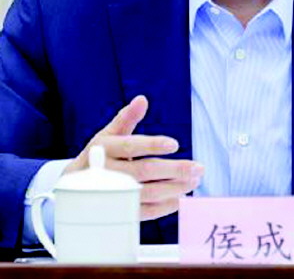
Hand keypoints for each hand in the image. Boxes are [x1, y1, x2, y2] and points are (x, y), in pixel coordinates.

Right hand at [64, 95, 204, 220]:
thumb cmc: (100, 154)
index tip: (175, 144)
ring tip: (195, 180)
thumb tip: (142, 99)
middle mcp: (107, 172)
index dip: (153, 144)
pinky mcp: (118, 213)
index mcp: (105, 148)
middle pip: (144, 171)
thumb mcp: (109, 133)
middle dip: (174, 170)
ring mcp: (112, 195)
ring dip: (175, 188)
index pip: (131, 146)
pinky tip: (181, 197)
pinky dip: (165, 206)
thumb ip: (127, 117)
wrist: (75, 186)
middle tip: (199, 167)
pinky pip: (144, 212)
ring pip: (147, 193)